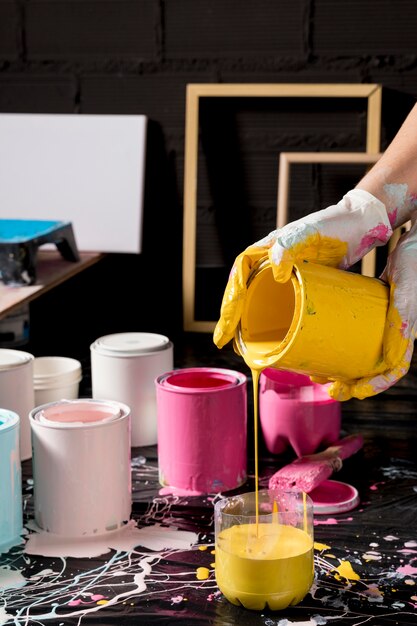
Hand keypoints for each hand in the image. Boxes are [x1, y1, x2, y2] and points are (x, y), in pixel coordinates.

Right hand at [214, 189, 391, 347]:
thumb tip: (276, 271)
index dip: (229, 301)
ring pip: (257, 299)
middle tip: (223, 340)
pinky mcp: (299, 283)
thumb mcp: (310, 232)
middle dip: (230, 316)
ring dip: (246, 320)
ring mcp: (284, 275)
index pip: (239, 276)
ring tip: (239, 344)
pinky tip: (269, 336)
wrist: (359, 225)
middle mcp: (269, 263)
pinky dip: (271, 319)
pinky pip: (280, 303)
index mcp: (266, 249)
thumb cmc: (333, 224)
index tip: (225, 324)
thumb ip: (289, 245)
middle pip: (242, 291)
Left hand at [329, 218, 416, 399]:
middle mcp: (394, 330)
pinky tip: (320, 338)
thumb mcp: (407, 293)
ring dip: (342, 364)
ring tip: (319, 372)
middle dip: (351, 381)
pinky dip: (339, 339)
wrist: (412, 236)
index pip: (394, 370)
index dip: (376, 386)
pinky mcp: (372, 306)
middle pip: (372, 366)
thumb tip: (390, 362)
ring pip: (361, 350)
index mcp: (405, 333)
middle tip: (329, 387)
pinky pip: (355, 330)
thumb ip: (401, 324)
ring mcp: (382, 319)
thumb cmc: (415, 262)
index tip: (353, 393)